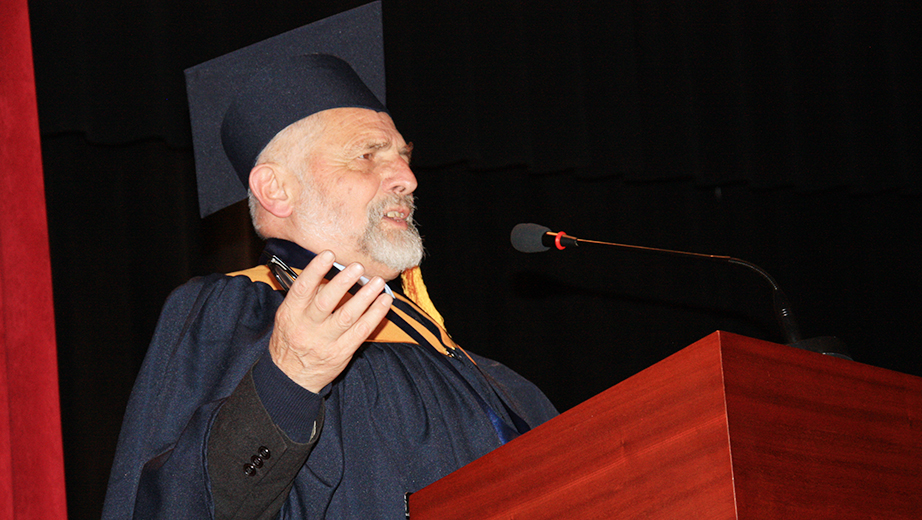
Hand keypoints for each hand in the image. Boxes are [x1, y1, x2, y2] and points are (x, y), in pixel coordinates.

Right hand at [268, 250, 392, 392]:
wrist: (290, 377)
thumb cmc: (290, 340)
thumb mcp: (288, 316)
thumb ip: (306, 297)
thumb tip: (329, 275)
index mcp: (290, 314)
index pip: (302, 289)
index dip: (315, 270)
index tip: (328, 254)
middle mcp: (307, 327)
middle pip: (326, 302)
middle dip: (343, 282)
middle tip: (358, 267)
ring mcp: (325, 341)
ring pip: (348, 316)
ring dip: (365, 297)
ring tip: (377, 282)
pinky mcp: (342, 352)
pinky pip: (362, 331)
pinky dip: (375, 315)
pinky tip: (384, 301)